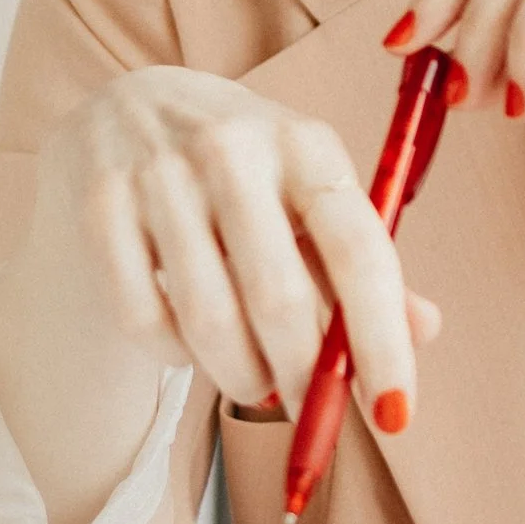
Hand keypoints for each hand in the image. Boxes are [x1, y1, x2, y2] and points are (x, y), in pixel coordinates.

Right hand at [15, 66, 438, 430]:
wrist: (125, 106)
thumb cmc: (243, 166)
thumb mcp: (309, 189)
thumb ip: (363, 260)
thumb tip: (425, 329)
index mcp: (304, 142)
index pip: (357, 250)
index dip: (380, 339)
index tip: (395, 414)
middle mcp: (231, 147)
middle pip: (279, 298)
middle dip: (303, 380)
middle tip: (314, 417)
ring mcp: (157, 172)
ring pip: (207, 319)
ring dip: (242, 377)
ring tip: (256, 385)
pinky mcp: (99, 203)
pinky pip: (143, 318)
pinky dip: (175, 355)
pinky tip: (189, 346)